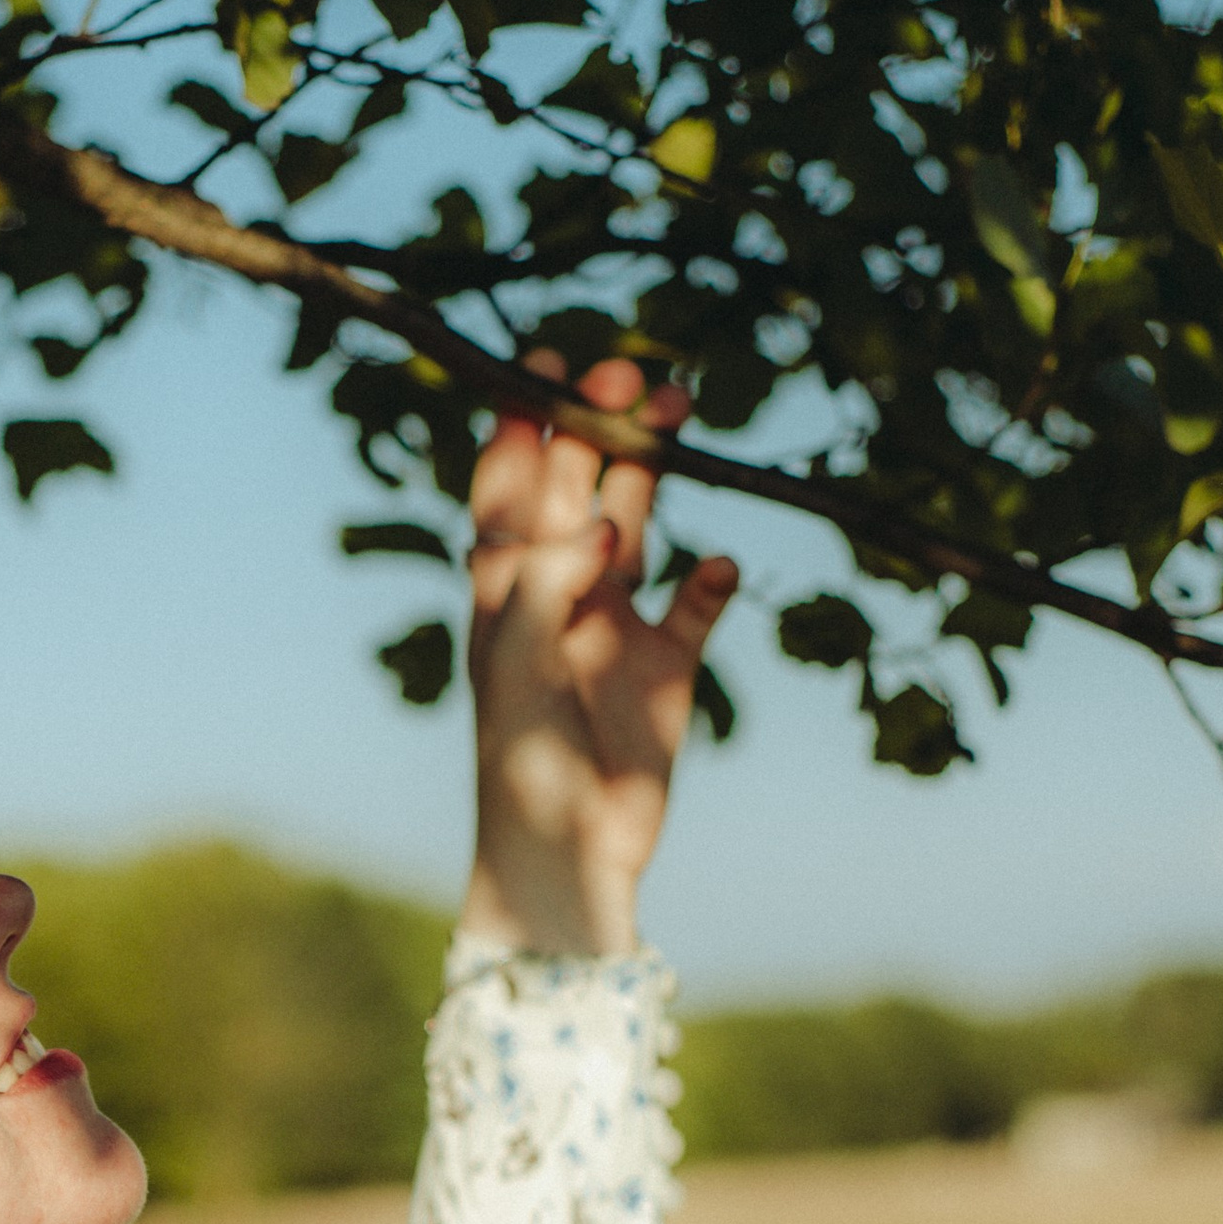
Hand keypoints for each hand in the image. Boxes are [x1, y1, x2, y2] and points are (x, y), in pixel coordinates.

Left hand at [459, 352, 737, 959]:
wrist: (567, 856)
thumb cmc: (522, 768)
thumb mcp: (520, 670)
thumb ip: (548, 587)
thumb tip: (595, 523)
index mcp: (505, 595)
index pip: (508, 494)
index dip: (522, 428)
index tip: (543, 366)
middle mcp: (558, 599)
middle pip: (580, 491)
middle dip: (599, 430)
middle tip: (629, 377)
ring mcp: (614, 630)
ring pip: (638, 526)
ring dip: (655, 473)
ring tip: (678, 411)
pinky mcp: (667, 673)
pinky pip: (698, 606)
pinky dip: (712, 579)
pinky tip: (718, 563)